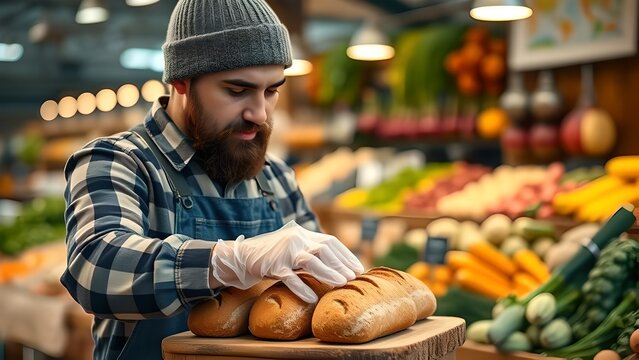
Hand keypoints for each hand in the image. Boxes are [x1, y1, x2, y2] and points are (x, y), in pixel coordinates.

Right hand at [211, 220, 363, 301]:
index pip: (330, 241)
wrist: (241, 256)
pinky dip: (302, 288)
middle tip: (353, 277)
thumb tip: (335, 263)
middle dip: (341, 264)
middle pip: (324, 249)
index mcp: (302, 234)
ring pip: (310, 261)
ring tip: (341, 284)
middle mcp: (296, 239)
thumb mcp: (292, 247)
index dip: (345, 254)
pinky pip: (290, 277)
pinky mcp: (273, 265)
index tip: (357, 267)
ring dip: (328, 273)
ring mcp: (284, 252)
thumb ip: (310, 250)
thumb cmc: (271, 255)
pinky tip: (313, 297)